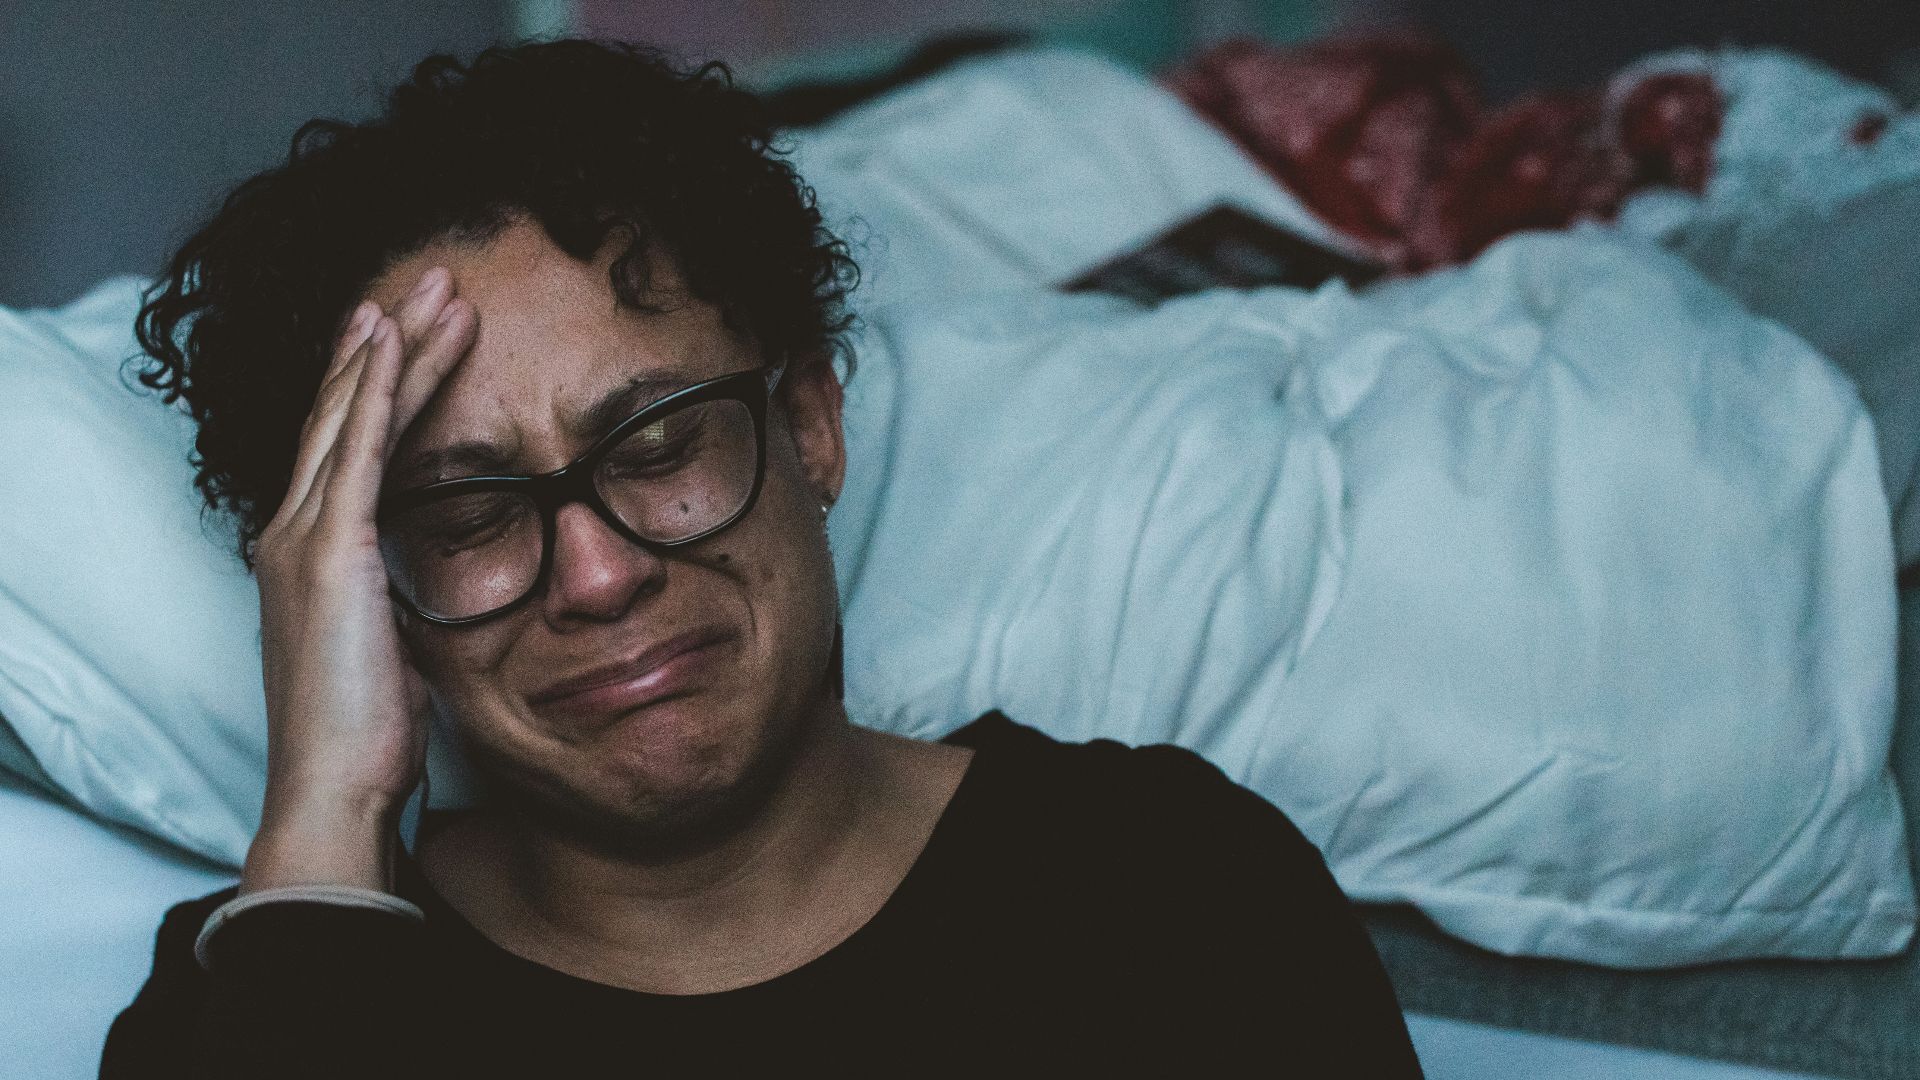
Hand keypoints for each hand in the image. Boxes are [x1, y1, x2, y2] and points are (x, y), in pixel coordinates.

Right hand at [241, 267, 476, 893]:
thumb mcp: (391, 647)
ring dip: (396, 346)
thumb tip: (427, 582)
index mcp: (312, 555)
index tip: (413, 333)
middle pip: (344, 413)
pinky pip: (357, 450)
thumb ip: (398, 598)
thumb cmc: (366, 735)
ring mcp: (304, 537)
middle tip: (432, 282)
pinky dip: (377, 389)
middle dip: (389, 343)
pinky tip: (397, 340)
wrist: (335, 788)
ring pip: (353, 415)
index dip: (378, 384)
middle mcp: (293, 532)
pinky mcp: (330, 551)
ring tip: (437, 289)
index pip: (346, 446)